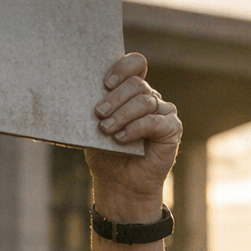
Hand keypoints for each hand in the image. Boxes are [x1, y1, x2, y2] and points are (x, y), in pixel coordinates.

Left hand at [85, 53, 181, 222]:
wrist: (119, 185)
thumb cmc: (105, 154)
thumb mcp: (93, 128)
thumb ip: (94, 108)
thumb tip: (78, 92)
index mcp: (132, 92)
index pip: (136, 64)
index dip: (123, 67)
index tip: (105, 82)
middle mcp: (150, 98)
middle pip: (137, 84)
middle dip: (115, 98)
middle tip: (98, 114)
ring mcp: (163, 112)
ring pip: (145, 101)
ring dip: (122, 115)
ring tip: (106, 129)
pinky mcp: (172, 129)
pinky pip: (154, 121)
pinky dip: (135, 128)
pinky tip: (121, 138)